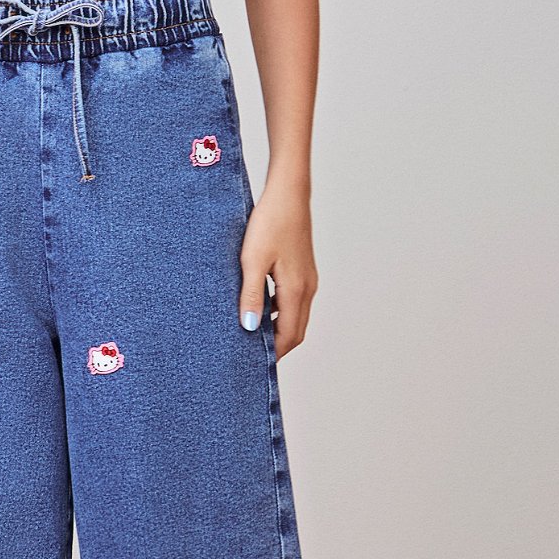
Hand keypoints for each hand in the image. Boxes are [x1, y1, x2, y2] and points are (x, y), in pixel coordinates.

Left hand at [238, 182, 317, 355]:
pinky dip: (279, 313)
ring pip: (295, 317)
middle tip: (251, 356)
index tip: (252, 365)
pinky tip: (259, 307)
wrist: (288, 194)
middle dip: (277, 347)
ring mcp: (308, 279)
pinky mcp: (304, 270)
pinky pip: (294, 302)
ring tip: (251, 334)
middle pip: (296, 331)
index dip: (273, 354)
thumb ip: (252, 295)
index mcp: (296, 290)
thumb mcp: (252, 260)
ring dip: (277, 329)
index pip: (288, 336)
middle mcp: (307, 288)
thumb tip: (249, 328)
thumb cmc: (269, 222)